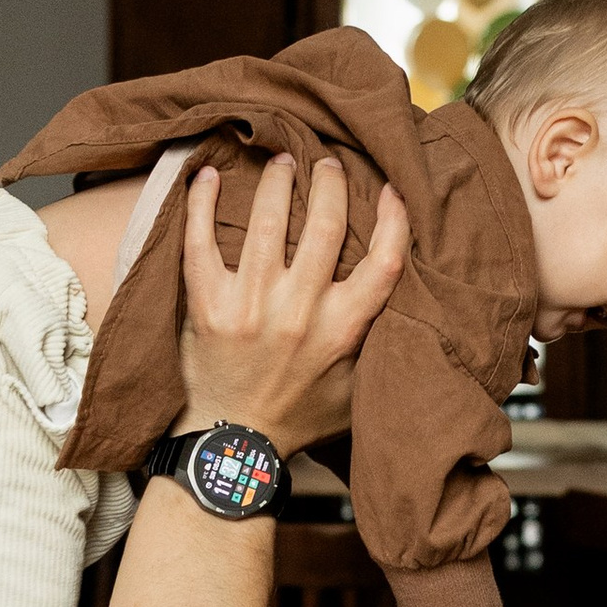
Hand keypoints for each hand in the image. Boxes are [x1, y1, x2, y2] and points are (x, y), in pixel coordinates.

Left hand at [179, 153, 407, 449]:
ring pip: (267, 222)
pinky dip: (203, 205)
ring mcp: (251, 307)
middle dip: (329, 182)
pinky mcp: (208, 307)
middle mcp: (300, 314)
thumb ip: (377, 341)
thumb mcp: (357, 388)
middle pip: (324, 226)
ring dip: (276, 181)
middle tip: (325, 163)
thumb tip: (405, 297)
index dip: (394, 219)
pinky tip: (207, 177)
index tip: (391, 190)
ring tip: (281, 163)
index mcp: (343, 330)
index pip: (384, 261)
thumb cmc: (299, 415)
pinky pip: (201, 242)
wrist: (236, 443)